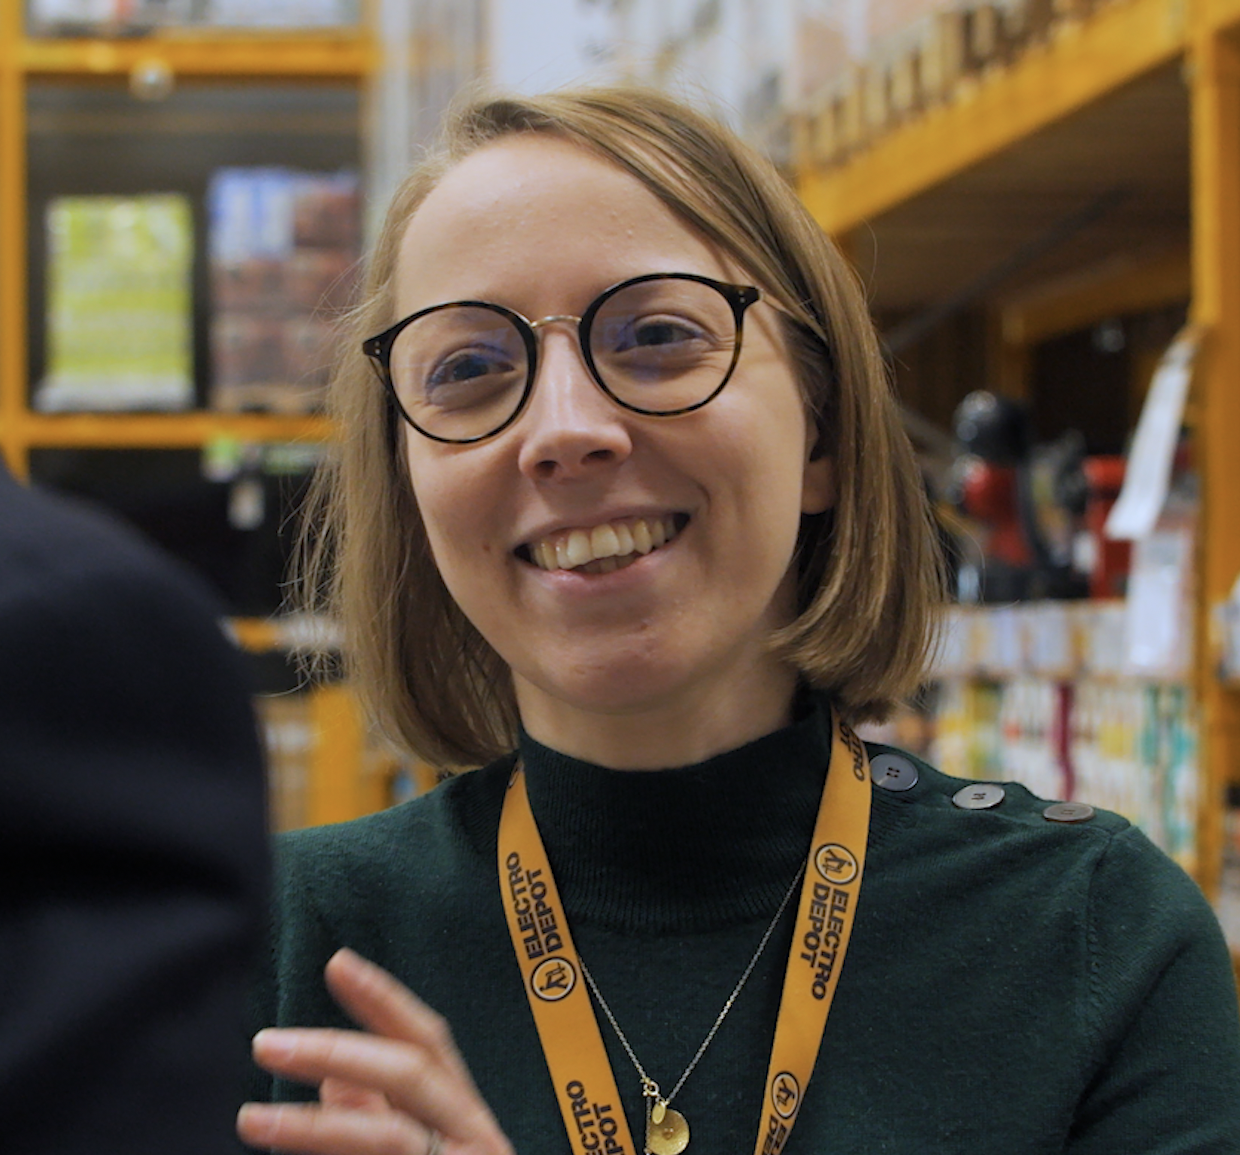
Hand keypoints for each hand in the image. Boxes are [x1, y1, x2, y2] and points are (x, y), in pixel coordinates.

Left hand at [238, 948, 513, 1154]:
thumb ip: (381, 1121)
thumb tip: (334, 1082)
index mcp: (468, 1120)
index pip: (430, 1040)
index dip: (385, 999)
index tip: (337, 963)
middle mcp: (476, 1140)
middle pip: (412, 1075)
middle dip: (338, 1049)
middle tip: (267, 1041)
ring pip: (388, 1139)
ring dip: (314, 1127)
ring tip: (251, 1121)